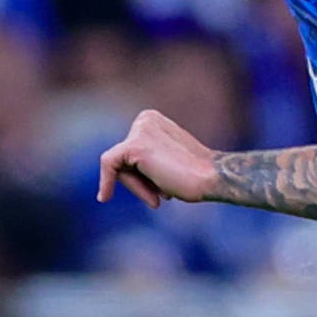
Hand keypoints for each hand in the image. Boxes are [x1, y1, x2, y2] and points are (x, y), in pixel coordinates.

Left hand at [97, 108, 221, 207]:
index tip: (160, 191)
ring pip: (119, 166)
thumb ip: (147, 159)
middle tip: (161, 198)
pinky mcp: (135, 146)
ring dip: (138, 187)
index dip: (141, 176)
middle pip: (123, 158)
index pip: (130, 152)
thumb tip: (122, 170)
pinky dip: (105, 182)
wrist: (212, 178)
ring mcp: (140, 130)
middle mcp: (145, 119)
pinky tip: (104, 197)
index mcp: (152, 120)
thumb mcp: (166, 161)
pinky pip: (108, 164)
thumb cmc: (194, 176)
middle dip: (139, 182)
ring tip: (160, 198)